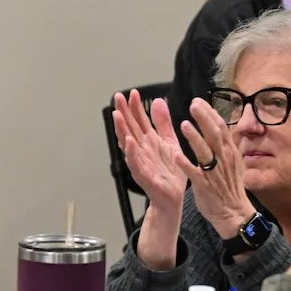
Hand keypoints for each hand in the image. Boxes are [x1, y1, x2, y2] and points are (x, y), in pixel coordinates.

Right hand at [112, 91, 188, 211]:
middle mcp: (141, 150)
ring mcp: (140, 162)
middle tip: (118, 97)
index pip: (139, 120)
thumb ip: (163, 123)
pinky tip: (129, 142)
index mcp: (148, 141)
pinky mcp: (143, 175)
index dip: (135, 107)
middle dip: (124, 112)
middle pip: (130, 128)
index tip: (133, 93)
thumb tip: (157, 101)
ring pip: (128, 143)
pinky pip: (135, 163)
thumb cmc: (170, 172)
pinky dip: (131, 153)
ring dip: (121, 130)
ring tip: (117, 116)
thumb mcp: (170, 142)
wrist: (173, 197)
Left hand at [177, 98, 255, 237]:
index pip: (220, 128)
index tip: (198, 101)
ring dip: (195, 138)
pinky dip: (186, 165)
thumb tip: (223, 128)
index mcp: (229, 153)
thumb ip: (226, 146)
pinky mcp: (205, 186)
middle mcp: (223, 160)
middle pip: (214, 135)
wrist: (233, 212)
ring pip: (205, 152)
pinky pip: (195, 174)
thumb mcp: (233, 163)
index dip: (209, 114)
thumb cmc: (229, 187)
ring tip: (184, 125)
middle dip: (204, 119)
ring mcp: (214, 173)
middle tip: (193, 104)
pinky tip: (176, 156)